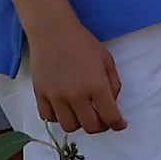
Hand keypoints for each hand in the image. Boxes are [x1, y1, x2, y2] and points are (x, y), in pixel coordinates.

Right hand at [27, 15, 126, 136]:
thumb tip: (111, 104)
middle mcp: (76, 95)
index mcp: (96, 86)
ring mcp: (56, 97)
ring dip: (79, 123)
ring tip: (82, 113)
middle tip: (102, 118)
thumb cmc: (83, 43)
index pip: (110, 117)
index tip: (120, 124)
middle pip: (90, 127)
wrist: (53, 31)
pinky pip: (49, 118)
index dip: (118, 124)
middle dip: (100, 126)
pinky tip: (64, 108)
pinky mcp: (40, 95)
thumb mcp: (107, 61)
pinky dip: (58, 117)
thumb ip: (113, 85)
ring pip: (69, 127)